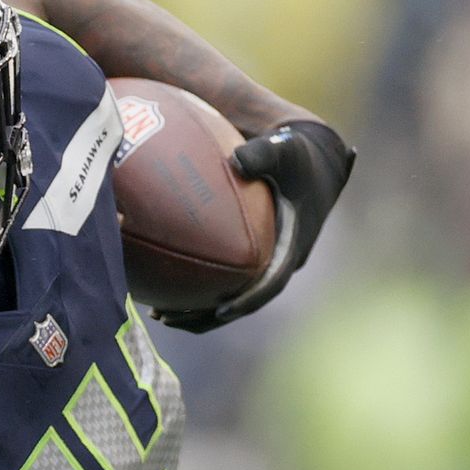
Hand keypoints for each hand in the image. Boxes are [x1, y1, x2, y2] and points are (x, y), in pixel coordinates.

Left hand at [153, 120, 355, 333]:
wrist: (311, 158)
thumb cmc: (297, 154)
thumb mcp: (286, 149)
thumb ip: (263, 154)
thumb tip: (236, 158)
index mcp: (292, 246)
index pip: (269, 284)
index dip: (247, 301)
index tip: (221, 311)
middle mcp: (279, 262)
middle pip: (242, 302)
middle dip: (208, 316)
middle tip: (172, 319)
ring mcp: (265, 261)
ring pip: (230, 297)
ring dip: (196, 310)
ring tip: (158, 314)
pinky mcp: (251, 254)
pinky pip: (221, 277)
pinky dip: (193, 284)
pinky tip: (159, 282)